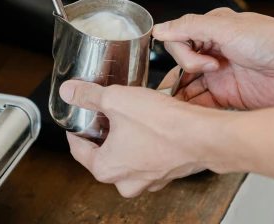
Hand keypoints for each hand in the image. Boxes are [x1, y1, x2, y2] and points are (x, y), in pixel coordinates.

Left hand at [60, 80, 229, 197]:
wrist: (204, 136)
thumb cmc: (163, 125)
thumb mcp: (116, 100)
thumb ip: (88, 95)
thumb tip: (69, 91)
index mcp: (106, 169)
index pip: (78, 149)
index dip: (75, 127)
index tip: (77, 116)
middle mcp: (126, 181)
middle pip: (102, 154)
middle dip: (102, 133)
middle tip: (104, 112)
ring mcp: (149, 180)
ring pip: (127, 157)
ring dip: (126, 138)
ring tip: (129, 115)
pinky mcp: (167, 172)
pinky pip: (148, 157)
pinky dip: (146, 143)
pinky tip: (151, 124)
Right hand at [154, 9, 273, 109]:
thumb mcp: (228, 27)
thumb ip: (191, 27)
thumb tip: (160, 29)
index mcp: (212, 32)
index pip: (178, 42)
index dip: (185, 54)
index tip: (204, 62)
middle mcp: (214, 53)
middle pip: (181, 67)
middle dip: (182, 76)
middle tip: (201, 80)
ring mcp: (222, 77)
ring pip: (190, 89)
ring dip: (184, 97)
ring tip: (183, 106)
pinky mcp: (231, 98)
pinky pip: (205, 106)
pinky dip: (196, 111)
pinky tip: (193, 116)